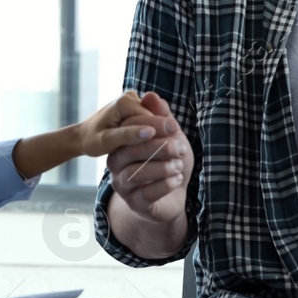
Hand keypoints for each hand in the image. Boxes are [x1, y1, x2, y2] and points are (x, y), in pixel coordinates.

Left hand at [73, 90, 157, 155]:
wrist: (82, 136)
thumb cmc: (91, 140)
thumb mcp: (107, 141)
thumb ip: (128, 135)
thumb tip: (151, 132)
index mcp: (125, 101)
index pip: (152, 119)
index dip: (156, 137)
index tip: (156, 154)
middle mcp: (132, 96)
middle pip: (154, 118)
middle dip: (155, 136)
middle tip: (155, 155)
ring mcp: (134, 101)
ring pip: (153, 120)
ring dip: (152, 135)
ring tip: (148, 151)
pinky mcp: (135, 108)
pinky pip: (149, 121)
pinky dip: (147, 133)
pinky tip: (144, 145)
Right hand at [106, 91, 191, 222]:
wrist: (175, 194)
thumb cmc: (170, 160)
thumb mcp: (170, 136)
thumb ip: (161, 117)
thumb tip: (150, 94)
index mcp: (122, 144)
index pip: (129, 130)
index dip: (152, 126)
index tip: (174, 127)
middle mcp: (116, 163)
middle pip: (131, 151)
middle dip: (159, 147)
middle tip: (180, 148)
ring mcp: (122, 185)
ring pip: (136, 174)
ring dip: (162, 168)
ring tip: (179, 165)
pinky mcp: (134, 203)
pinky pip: (146, 194)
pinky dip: (165, 184)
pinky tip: (178, 178)